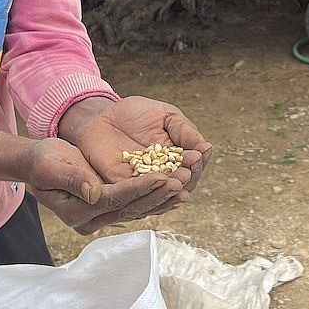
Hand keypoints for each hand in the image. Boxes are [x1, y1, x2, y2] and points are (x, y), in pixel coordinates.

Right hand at [24, 137, 184, 234]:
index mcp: (78, 212)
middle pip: (130, 207)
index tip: (163, 176)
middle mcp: (91, 221)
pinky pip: (135, 205)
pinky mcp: (108, 210)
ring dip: (162, 198)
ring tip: (186, 187)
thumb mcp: (51, 167)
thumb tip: (93, 191)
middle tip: (184, 181)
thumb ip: (72, 179)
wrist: (38, 165)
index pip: (115, 200)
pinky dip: (155, 197)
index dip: (140, 188)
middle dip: (158, 194)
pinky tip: (175, 190)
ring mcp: (100, 218)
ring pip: (136, 209)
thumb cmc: (42, 162)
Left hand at [66, 96, 213, 221]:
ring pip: (160, 195)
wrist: (102, 115)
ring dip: (169, 190)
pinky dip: (145, 191)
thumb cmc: (135, 113)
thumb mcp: (166, 116)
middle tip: (188, 171)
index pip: (192, 168)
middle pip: (180, 186)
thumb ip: (185, 131)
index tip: (198, 156)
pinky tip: (154, 184)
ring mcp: (141, 183)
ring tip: (177, 181)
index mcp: (175, 159)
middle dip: (186, 179)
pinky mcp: (120, 186)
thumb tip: (206, 148)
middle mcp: (161, 175)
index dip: (197, 163)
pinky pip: (134, 194)